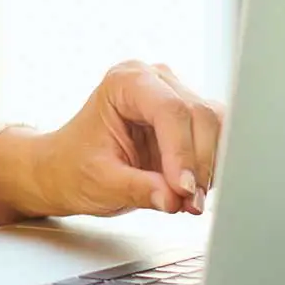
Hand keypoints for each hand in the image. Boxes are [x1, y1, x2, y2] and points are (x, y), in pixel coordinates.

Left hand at [0, 62, 225, 224]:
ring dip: (210, 167)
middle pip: (199, 115)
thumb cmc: (75, 166)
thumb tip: (173, 198)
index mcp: (124, 82)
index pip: (169, 110)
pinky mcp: (187, 118)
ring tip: (189, 201)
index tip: (184, 189)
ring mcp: (173, 95)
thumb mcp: (101, 181)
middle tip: (189, 204)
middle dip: (200, 164)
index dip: (182, 151)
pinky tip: (195, 190)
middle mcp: (152, 80)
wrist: (67, 168)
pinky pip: (217, 137)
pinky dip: (213, 166)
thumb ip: (138, 187)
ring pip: (215, 124)